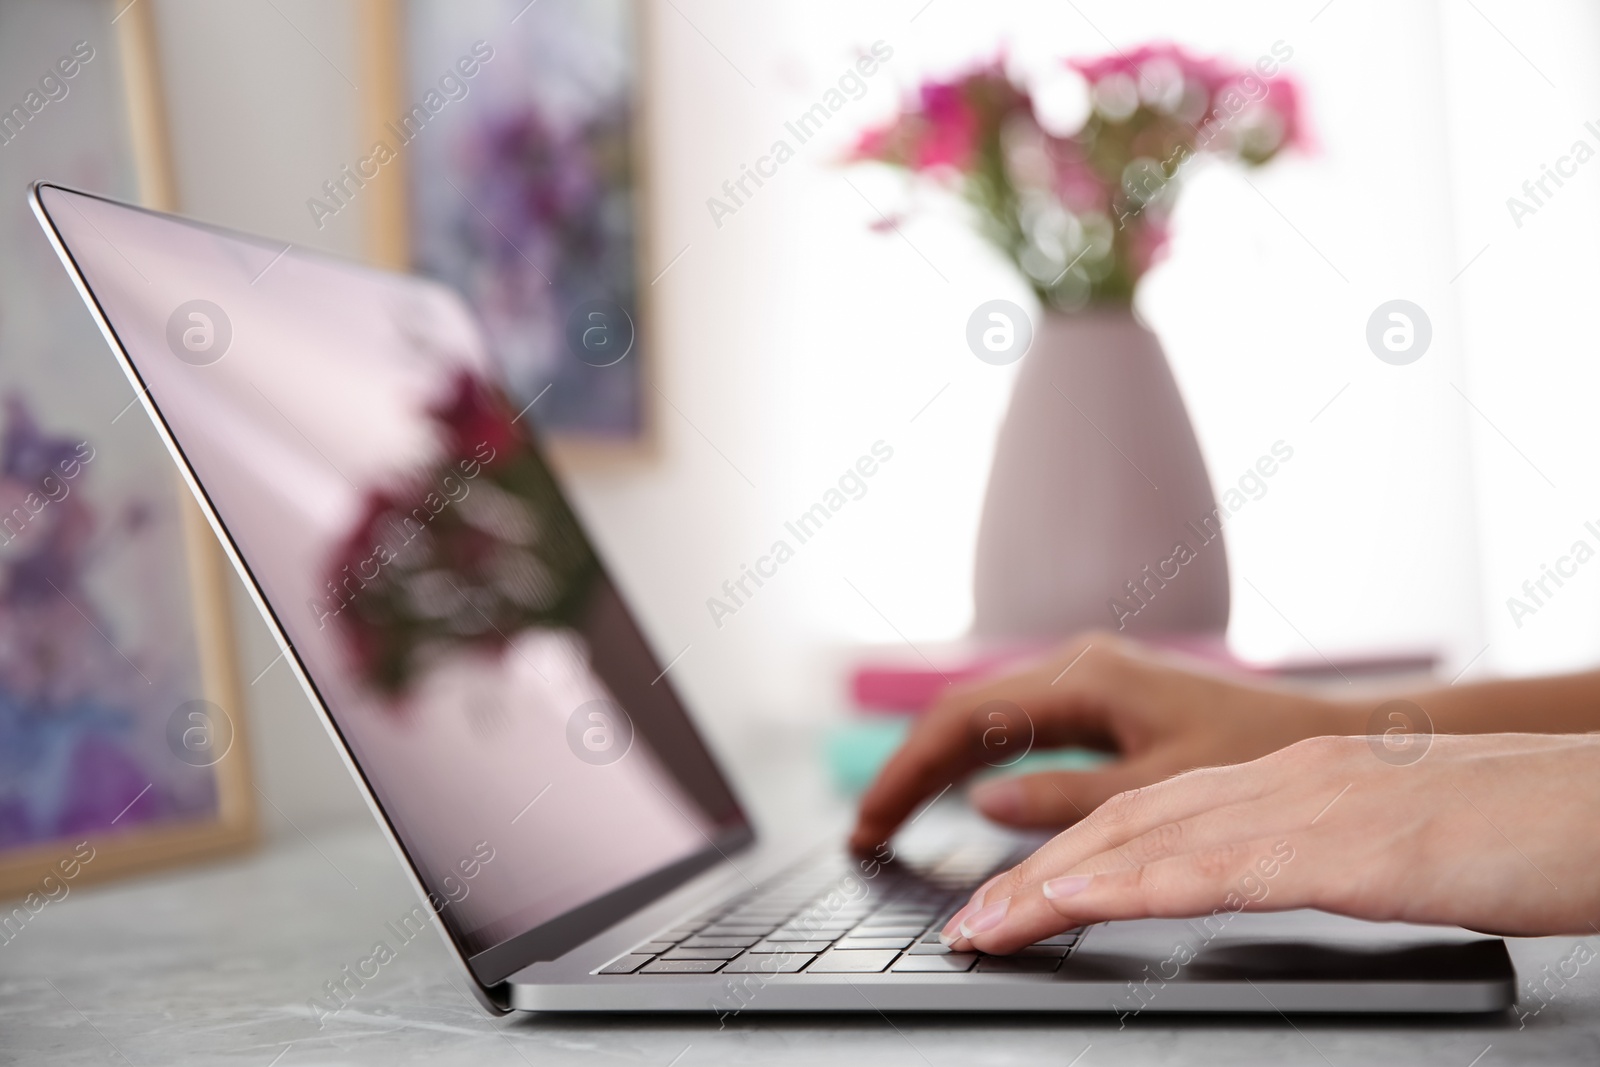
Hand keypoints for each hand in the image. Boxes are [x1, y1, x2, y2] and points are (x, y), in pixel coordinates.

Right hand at [850, 633, 1352, 852]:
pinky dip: (976, 761)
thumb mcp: (1162, 791)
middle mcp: (1078, 666)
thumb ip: (1068, 799)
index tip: (870, 823)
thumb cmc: (1263, 754)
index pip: (964, 721)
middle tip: (866, 833)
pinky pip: (1017, 726)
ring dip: (936, 766)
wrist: (1332, 731)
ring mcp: (1087, 678)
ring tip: (893, 820)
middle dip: (909, 772)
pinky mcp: (1100, 698)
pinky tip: (957, 794)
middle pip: (963, 714)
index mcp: (1087, 678)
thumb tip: (983, 805)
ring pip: (986, 718)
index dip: (907, 774)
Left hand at [940, 733, 1599, 952]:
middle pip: (1128, 823)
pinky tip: (1073, 903)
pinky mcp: (1342, 847)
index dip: (1074, 855)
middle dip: (1036, 873)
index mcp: (1296, 780)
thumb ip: (1329, 853)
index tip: (1016, 897)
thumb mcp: (1399, 845)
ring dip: (1052, 885)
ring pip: (1147, 840)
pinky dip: (1127, 884)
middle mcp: (1285, 781)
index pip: (1157, 817)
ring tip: (986, 926)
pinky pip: (1213, 867)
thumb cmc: (1524, 833)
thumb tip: (1283, 877)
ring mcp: (1309, 807)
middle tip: (970, 922)